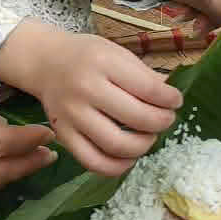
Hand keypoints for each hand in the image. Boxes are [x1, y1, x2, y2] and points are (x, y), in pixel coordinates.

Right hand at [0, 20, 179, 176]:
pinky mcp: (63, 135)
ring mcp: (72, 115)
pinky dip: (117, 167)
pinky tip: (129, 156)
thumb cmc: (85, 55)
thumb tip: (171, 99)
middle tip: (166, 119)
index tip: (176, 101)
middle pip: (137, 118)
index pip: (148, 89)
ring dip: (143, 145)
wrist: (44, 61)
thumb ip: (143, 75)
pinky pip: (94, 162)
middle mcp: (85, 88)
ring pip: (117, 145)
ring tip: (149, 136)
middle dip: (161, 122)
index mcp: (102, 62)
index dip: (170, 99)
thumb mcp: (115, 52)